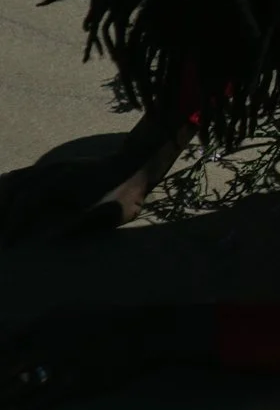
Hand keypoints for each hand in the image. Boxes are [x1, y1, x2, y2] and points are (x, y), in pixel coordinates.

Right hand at [0, 155, 147, 248]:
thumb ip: (83, 225)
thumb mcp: (111, 213)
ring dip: (4, 199)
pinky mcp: (56, 166)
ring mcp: (54, 165)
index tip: (8, 244)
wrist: (135, 165)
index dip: (15, 224)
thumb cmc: (125, 193)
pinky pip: (26, 175)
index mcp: (64, 181)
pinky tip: (6, 197)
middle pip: (17, 189)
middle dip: (3, 213)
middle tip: (1, 237)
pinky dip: (11, 186)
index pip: (28, 202)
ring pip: (18, 179)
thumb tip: (51, 240)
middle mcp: (55, 169)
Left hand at [0, 308, 150, 409]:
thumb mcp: (72, 310)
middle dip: (2, 378)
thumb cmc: (107, 320)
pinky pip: (43, 401)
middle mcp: (49, 344)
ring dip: (9, 397)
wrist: (138, 335)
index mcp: (48, 322)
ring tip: (5, 404)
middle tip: (0, 387)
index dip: (2, 355)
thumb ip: (45, 323)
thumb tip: (20, 336)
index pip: (10, 342)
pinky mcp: (74, 387)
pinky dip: (30, 408)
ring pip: (23, 387)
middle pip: (11, 367)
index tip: (1, 365)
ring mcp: (60, 367)